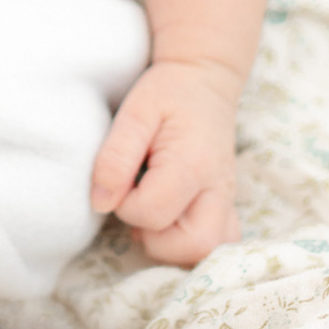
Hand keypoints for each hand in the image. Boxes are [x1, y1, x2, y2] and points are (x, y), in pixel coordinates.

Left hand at [90, 59, 242, 266]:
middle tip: (137, 207)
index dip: (126, 206)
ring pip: (210, 250)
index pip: (153, 213)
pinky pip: (219, 242)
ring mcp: (227, 199)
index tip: (121, 181)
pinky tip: (171, 221)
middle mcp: (218, 189)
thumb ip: (115, 157)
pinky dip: (192, 243)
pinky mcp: (226, 204)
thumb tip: (101, 202)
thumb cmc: (167, 92)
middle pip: (195, 245)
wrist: (204, 78)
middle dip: (156, 239)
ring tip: (153, 215)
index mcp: (192, 164)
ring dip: (175, 246)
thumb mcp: (134, 112)